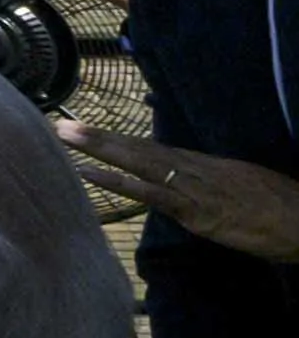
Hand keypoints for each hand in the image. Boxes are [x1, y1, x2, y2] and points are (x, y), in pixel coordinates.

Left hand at [64, 125, 298, 264]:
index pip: (150, 150)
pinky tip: (90, 174)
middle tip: (61, 125)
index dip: (117, 141)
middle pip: (138, 150)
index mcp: (202, 165)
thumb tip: (185, 187)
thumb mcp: (239, 188)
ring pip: (139, 164)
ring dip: (100, 150)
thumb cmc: (278, 207)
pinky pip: (152, 194)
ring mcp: (193, 189)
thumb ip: (208, 186)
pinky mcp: (197, 212)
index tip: (86, 131)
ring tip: (65, 136)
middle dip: (99, 138)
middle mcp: (193, 170)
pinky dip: (119, 183)